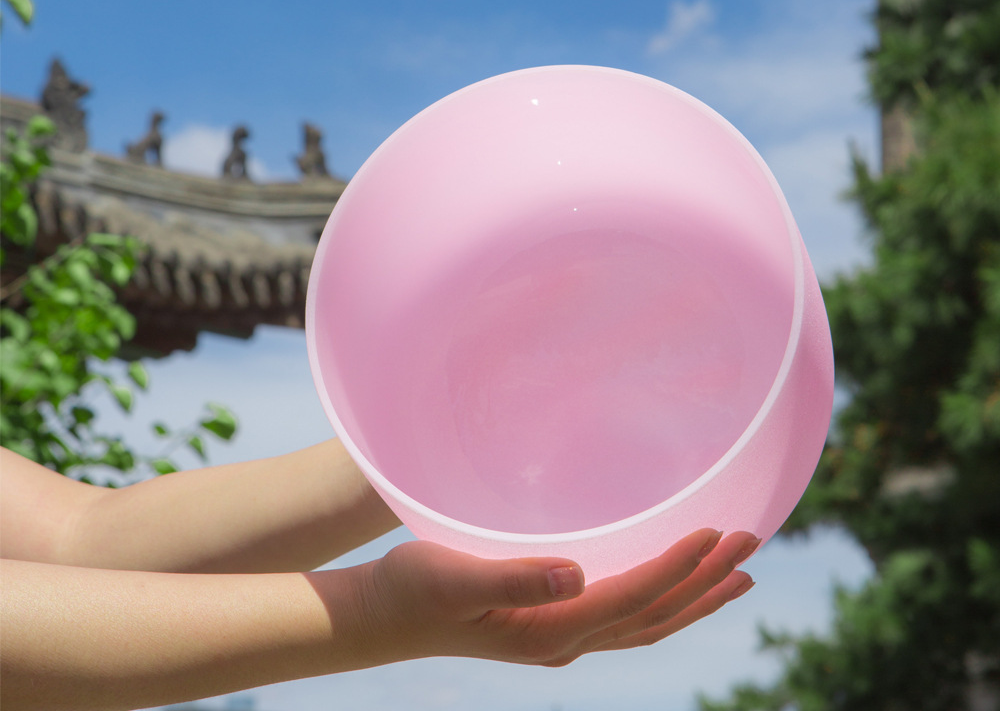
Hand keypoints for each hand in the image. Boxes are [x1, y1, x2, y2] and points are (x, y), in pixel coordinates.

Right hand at [339, 527, 757, 668]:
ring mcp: (563, 638)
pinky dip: (663, 600)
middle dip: (705, 583)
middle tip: (751, 544)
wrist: (385, 615)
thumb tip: (577, 576)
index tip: (714, 535)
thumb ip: (514, 577)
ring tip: (739, 574)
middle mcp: (565, 642)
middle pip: (653, 617)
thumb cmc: (413, 587)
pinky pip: (627, 617)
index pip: (630, 600)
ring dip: (695, 597)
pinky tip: (674, 583)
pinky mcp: (554, 624)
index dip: (675, 570)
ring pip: (648, 623)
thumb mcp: (453, 577)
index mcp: (547, 630)